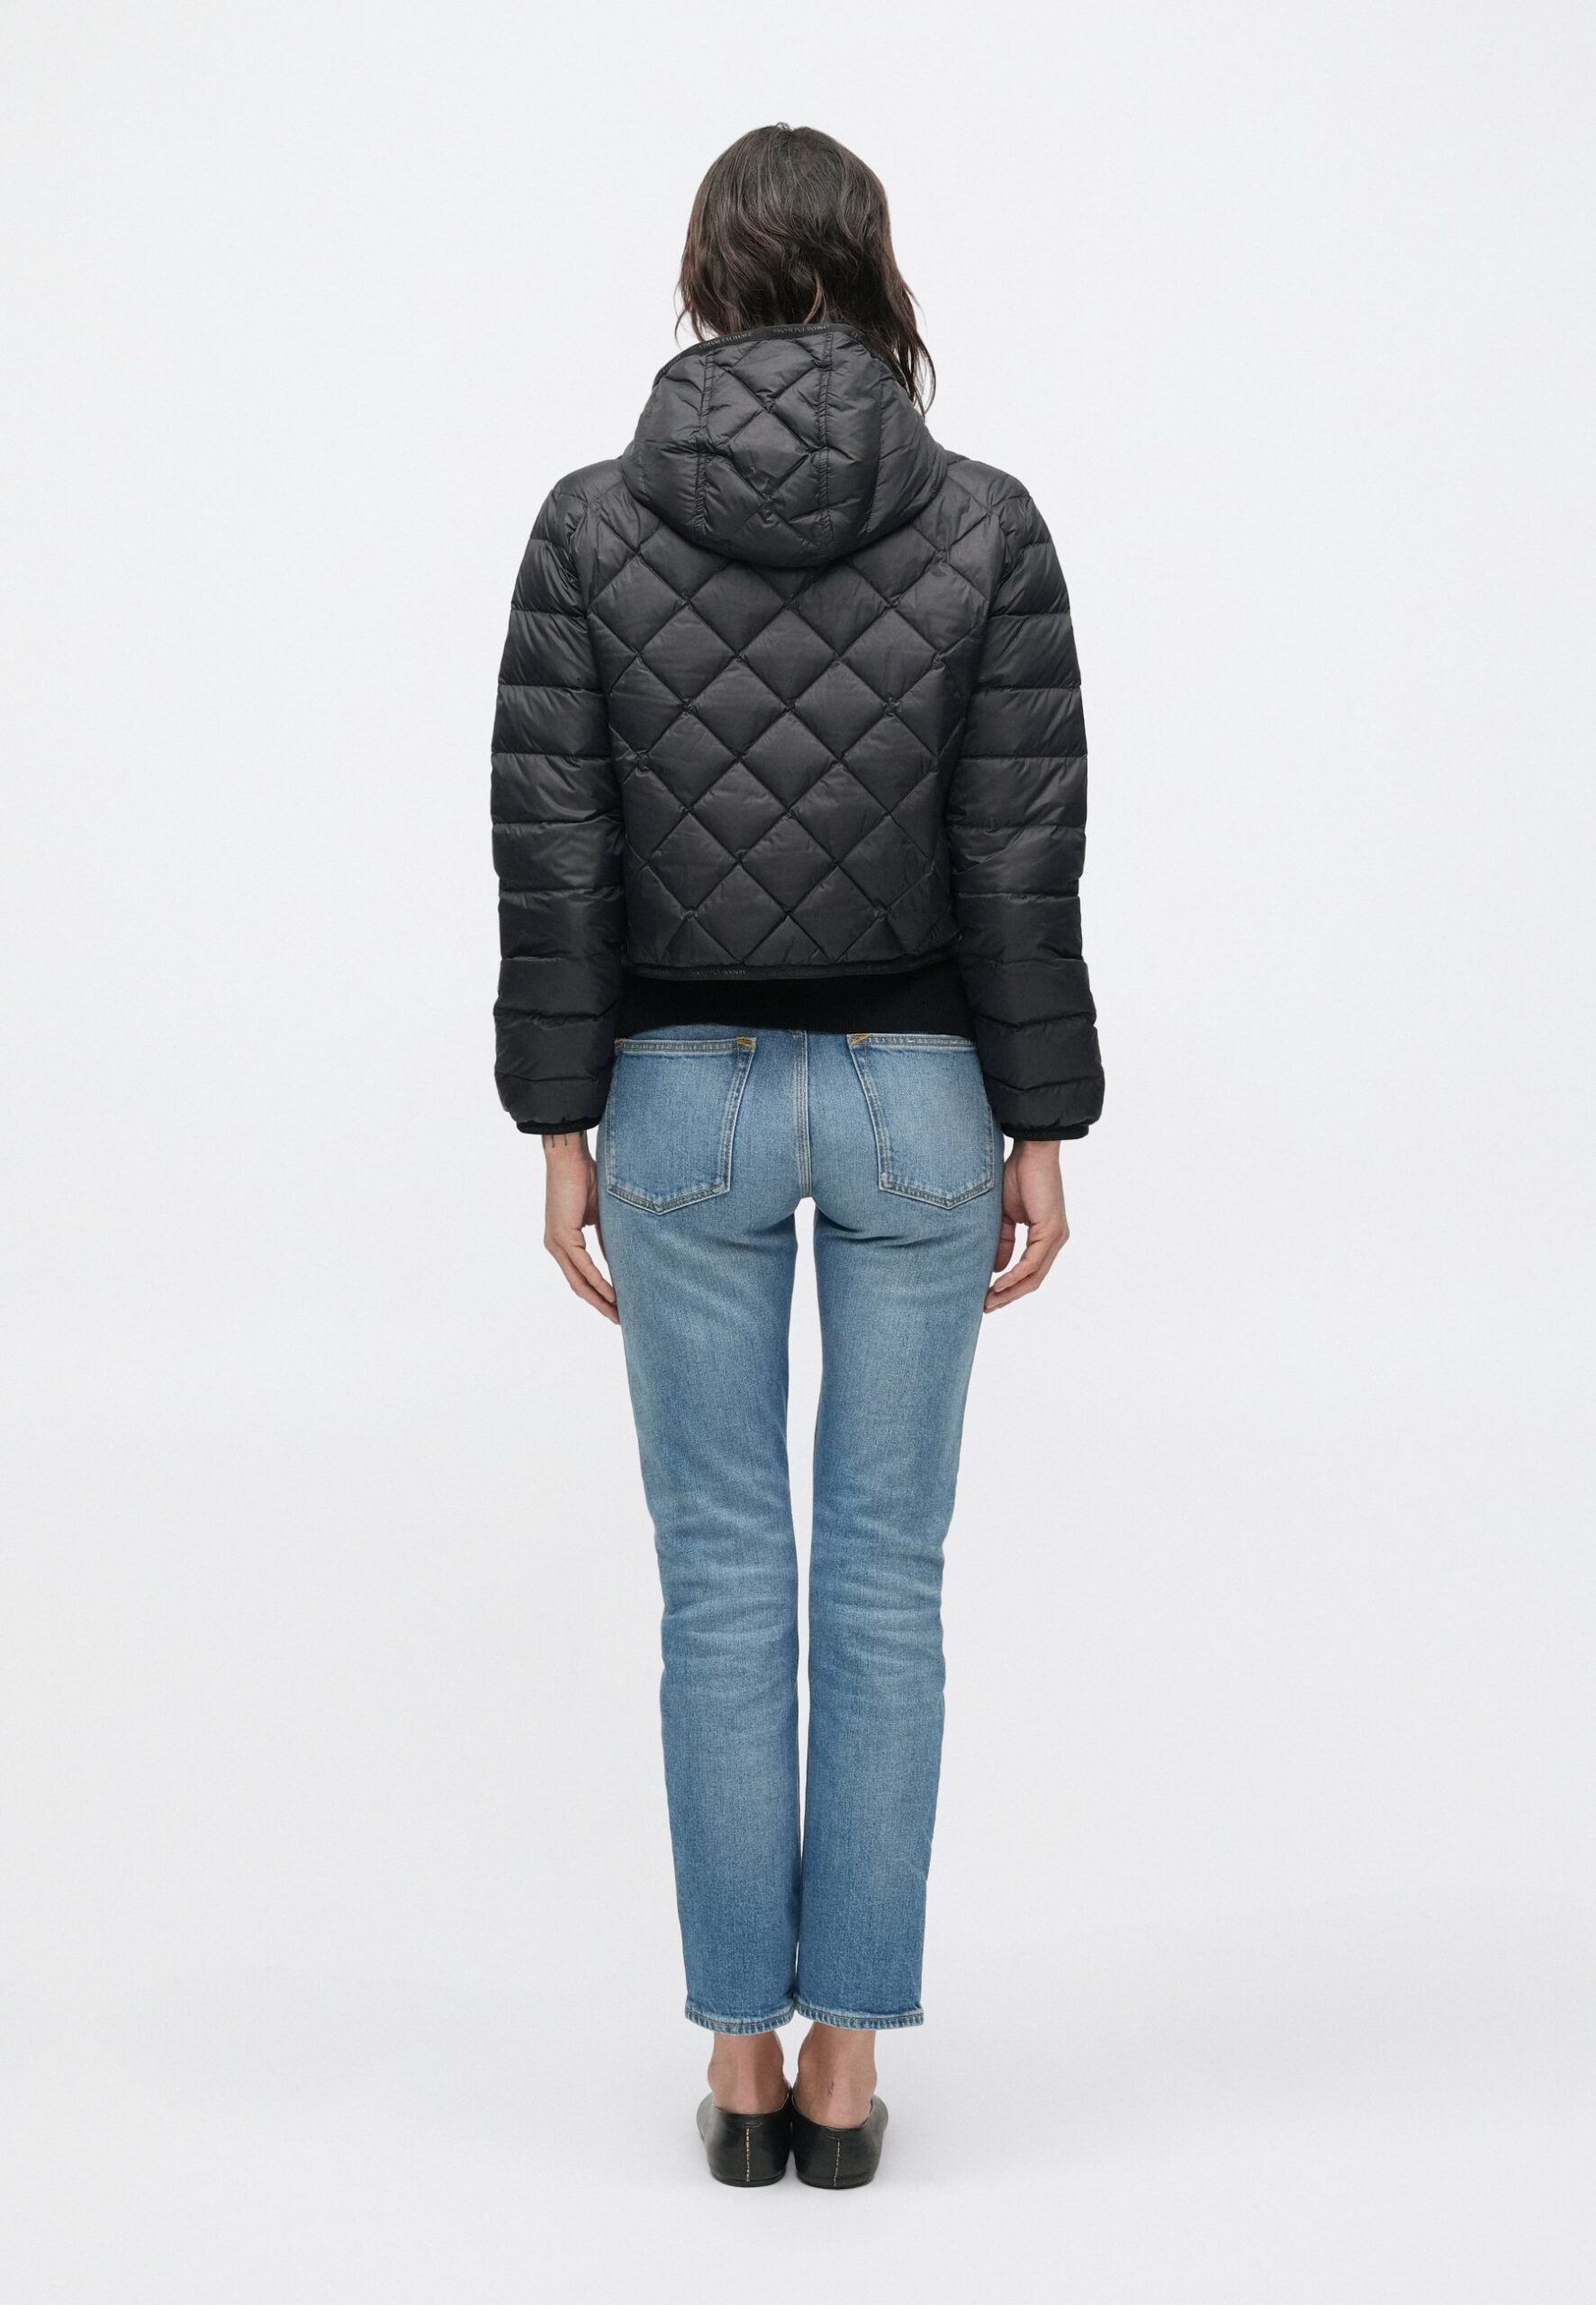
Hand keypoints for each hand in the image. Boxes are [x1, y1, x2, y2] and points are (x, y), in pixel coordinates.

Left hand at [542, 1134, 618, 1322]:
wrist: (570, 1158)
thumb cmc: (585, 1179)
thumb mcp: (600, 1216)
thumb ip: (606, 1239)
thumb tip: (619, 1260)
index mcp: (563, 1242)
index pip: (580, 1276)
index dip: (597, 1293)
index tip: (616, 1306)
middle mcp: (556, 1246)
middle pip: (578, 1285)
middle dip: (599, 1304)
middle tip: (618, 1319)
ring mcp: (557, 1243)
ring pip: (579, 1280)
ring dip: (599, 1299)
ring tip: (617, 1313)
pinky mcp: (562, 1236)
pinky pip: (582, 1266)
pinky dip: (598, 1281)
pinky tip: (612, 1293)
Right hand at [985, 1140, 1069, 1312]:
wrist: (1031, 1152)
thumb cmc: (1018, 1176)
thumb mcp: (1004, 1217)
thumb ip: (1003, 1242)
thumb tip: (996, 1270)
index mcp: (1045, 1237)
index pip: (1029, 1272)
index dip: (1010, 1288)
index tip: (988, 1298)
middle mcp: (1055, 1241)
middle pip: (1033, 1281)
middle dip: (1009, 1297)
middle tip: (987, 1307)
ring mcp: (1056, 1238)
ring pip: (1034, 1276)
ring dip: (1011, 1292)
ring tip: (990, 1301)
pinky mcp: (1051, 1231)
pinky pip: (1032, 1263)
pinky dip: (1015, 1276)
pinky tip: (999, 1284)